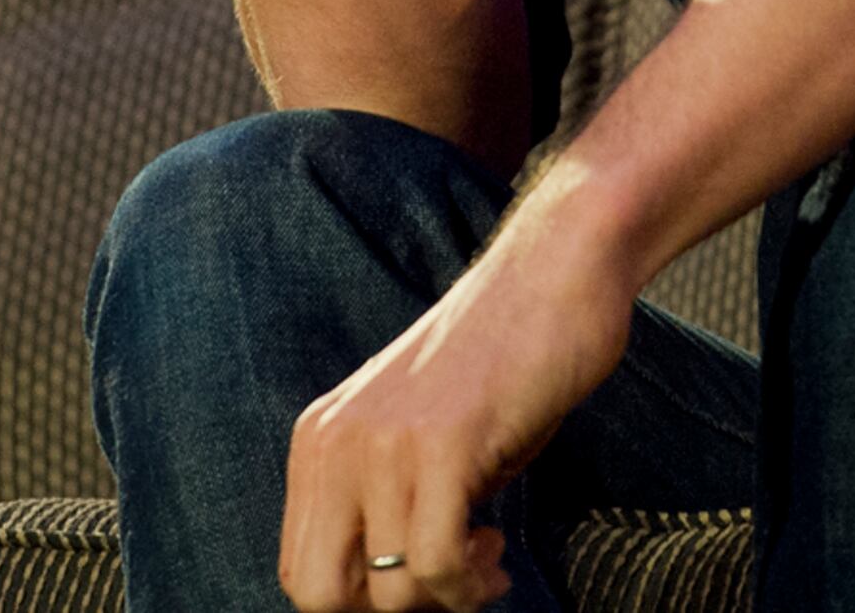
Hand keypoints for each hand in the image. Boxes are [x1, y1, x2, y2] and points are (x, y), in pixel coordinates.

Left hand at [275, 191, 638, 612]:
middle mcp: (334, 442)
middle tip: (447, 584)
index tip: (423, 583)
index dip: (362, 602)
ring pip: (389, 592)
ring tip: (486, 556)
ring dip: (449, 598)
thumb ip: (384, 505)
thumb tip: (388, 593)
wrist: (553, 275)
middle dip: (390, 610)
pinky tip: (496, 549)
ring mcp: (383, 442)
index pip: (300, 573)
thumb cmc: (499, 369)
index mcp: (318, 441)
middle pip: (318, 595)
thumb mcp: (416, 443)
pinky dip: (473, 582)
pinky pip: (437, 564)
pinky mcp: (441, 443)